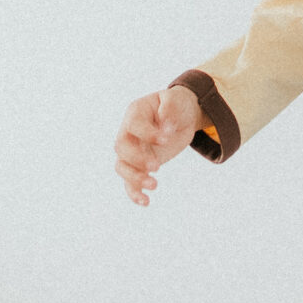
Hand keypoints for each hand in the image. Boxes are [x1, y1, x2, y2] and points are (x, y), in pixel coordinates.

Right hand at [115, 83, 201, 204]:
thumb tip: (166, 127)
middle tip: (157, 166)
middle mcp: (129, 132)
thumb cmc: (177, 105)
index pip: (134, 125)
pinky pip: (130, 182)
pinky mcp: (140, 165)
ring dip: (135, 178)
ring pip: (122, 167)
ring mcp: (132, 150)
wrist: (181, 116)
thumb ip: (170, 108)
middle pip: (121, 148)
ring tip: (154, 185)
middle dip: (137, 159)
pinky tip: (145, 202)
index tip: (167, 139)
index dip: (148, 134)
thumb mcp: (176, 100)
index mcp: (135, 112)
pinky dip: (135, 193)